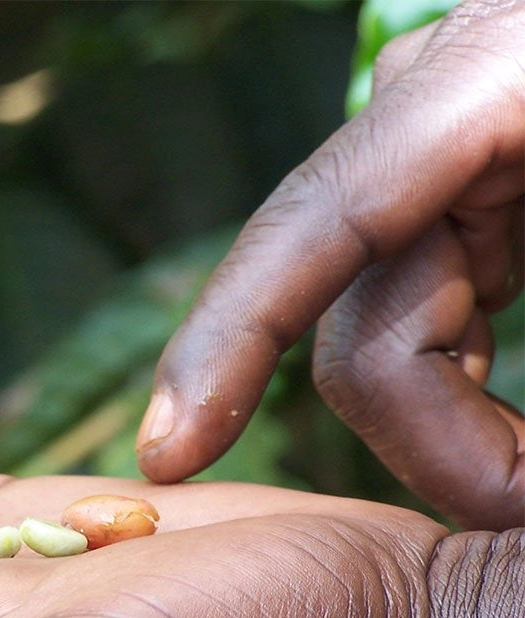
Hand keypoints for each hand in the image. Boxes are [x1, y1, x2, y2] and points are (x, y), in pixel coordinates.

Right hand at [135, 0, 523, 530]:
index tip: (171, 462)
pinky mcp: (469, 204)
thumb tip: (514, 493)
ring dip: (448, 438)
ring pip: (375, 336)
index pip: (316, 224)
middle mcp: (434, 118)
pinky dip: (455, 401)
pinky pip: (416, 322)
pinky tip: (500, 442)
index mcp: (491, 80)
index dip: (229, 343)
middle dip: (433, 446)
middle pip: (354, 318)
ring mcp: (444, 161)